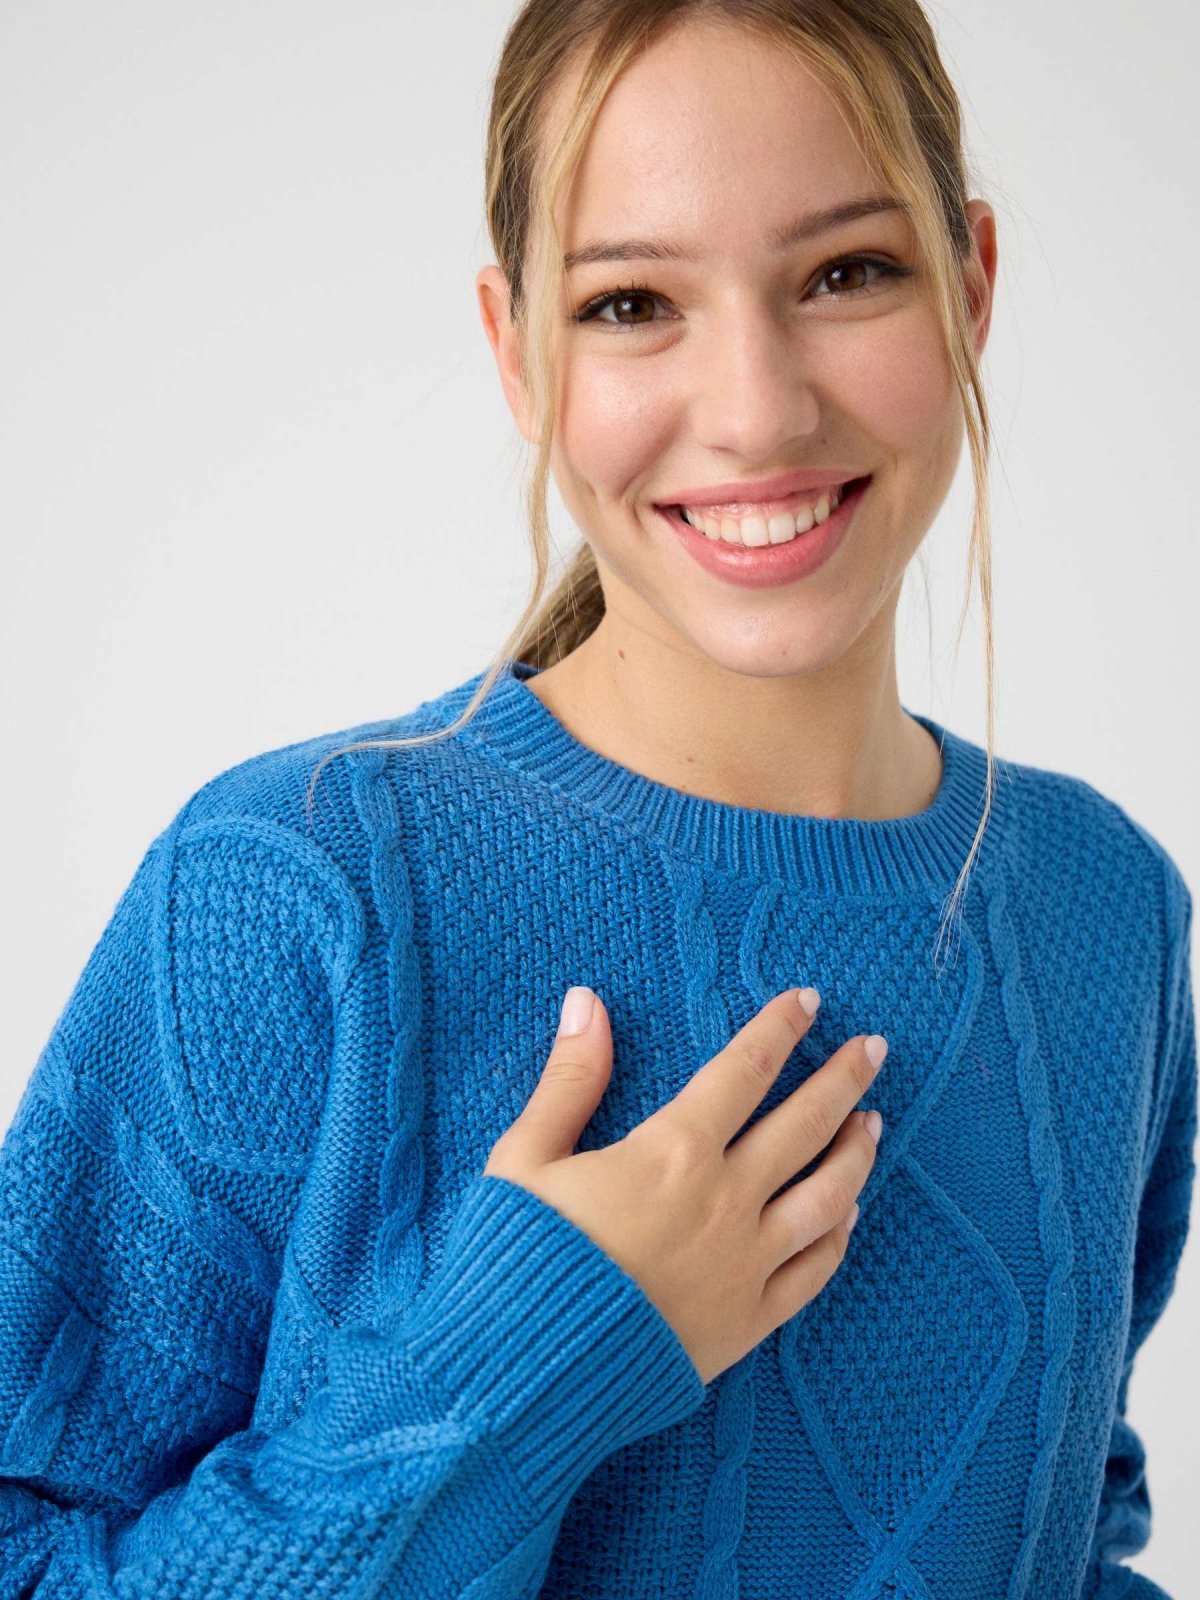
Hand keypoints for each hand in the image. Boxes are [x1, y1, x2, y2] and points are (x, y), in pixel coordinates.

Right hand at [483, 985, 884, 1385]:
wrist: (526, 1373)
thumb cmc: (519, 1258)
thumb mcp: (526, 1156)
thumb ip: (569, 1078)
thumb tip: (587, 1002)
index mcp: (672, 1153)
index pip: (744, 1070)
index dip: (780, 1029)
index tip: (809, 1001)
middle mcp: (724, 1202)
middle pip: (805, 1126)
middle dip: (843, 1080)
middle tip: (875, 1049)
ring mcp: (745, 1265)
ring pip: (827, 1197)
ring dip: (856, 1154)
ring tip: (875, 1124)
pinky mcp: (747, 1322)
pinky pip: (813, 1273)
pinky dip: (839, 1237)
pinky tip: (850, 1215)